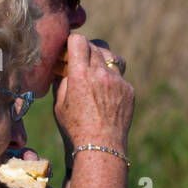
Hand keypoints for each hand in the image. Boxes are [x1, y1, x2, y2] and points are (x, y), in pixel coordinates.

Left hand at [0, 154, 56, 187]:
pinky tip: (39, 187)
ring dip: (36, 168)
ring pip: (36, 178)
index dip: (4, 159)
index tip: (2, 150)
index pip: (3, 171)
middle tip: (22, 152)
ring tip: (32, 161)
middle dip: (22, 158)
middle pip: (21, 169)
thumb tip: (2, 175)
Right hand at [53, 36, 133, 163]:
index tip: (70, 51)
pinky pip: (119, 76)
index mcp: (80, 74)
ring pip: (111, 57)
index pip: (79, 40)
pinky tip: (105, 96)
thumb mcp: (59, 104)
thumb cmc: (75, 128)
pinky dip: (111, 80)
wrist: (102, 147)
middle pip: (95, 46)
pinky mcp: (128, 90)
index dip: (73, 43)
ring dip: (102, 60)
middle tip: (80, 64)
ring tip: (96, 73)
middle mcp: (100, 73)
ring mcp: (117, 81)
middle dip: (86, 52)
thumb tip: (62, 67)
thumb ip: (61, 81)